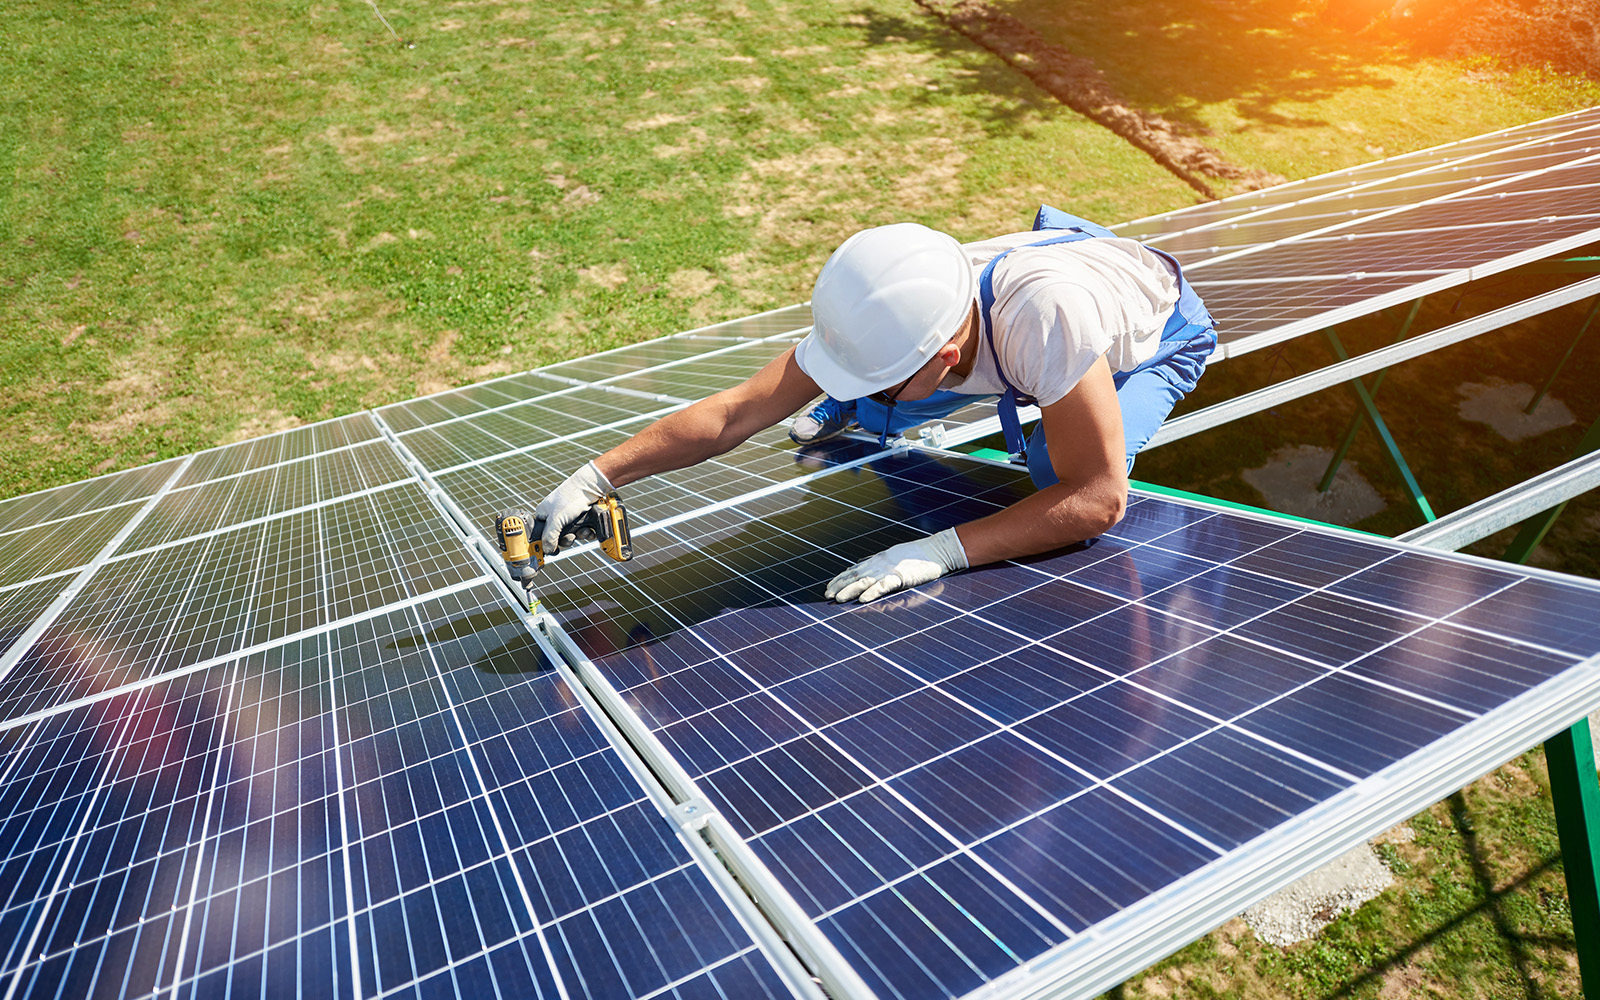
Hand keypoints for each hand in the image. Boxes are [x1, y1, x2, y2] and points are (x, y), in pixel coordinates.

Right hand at [534, 461, 614, 554]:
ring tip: (584, 530)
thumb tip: (547, 551)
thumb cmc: (570, 497)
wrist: (591, 486)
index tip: (554, 549)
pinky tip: (590, 529)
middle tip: (571, 537)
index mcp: (544, 514)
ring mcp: (568, 517)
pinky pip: (582, 531)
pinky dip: (587, 532)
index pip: (542, 535)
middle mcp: (555, 516)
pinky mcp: (580, 518)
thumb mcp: (556, 519)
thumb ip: (550, 536)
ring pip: (572, 535)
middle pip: (558, 537)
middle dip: (567, 539)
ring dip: (579, 535)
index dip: (548, 543)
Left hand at [825, 528, 967, 603]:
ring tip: (839, 599)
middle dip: (840, 586)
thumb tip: (860, 564)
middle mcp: (879, 564)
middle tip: (827, 595)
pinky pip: (883, 586)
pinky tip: (862, 600)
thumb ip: (876, 562)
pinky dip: (872, 592)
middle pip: (855, 576)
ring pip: (864, 581)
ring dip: (850, 590)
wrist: (936, 551)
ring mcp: (889, 570)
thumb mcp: (892, 556)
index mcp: (878, 560)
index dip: (840, 579)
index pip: (854, 570)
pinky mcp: (901, 576)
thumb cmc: (917, 555)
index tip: (829, 587)